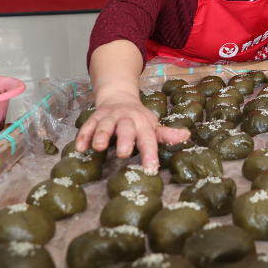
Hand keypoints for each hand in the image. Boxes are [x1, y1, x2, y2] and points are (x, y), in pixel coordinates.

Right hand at [75, 91, 189, 173]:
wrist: (119, 97)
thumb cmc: (138, 119)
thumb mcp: (153, 125)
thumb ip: (167, 135)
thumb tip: (187, 136)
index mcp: (143, 124)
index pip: (149, 140)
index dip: (150, 154)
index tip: (151, 170)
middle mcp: (127, 119)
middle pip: (126, 129)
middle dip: (124, 140)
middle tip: (123, 153)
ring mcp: (110, 117)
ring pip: (105, 125)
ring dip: (101, 135)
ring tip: (98, 147)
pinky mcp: (95, 118)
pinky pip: (87, 126)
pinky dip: (83, 136)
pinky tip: (80, 147)